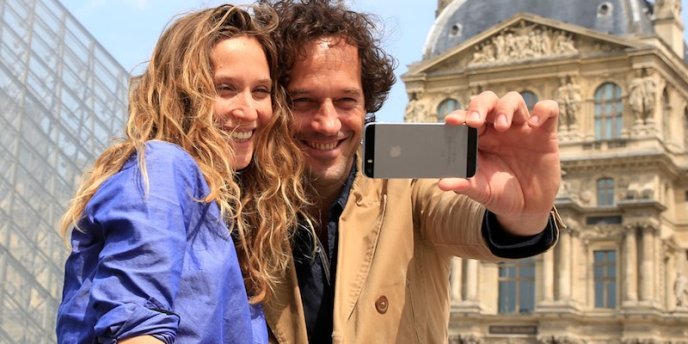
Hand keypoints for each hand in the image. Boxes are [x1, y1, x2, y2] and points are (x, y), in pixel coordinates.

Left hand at [438, 91, 560, 235]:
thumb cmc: (499, 193)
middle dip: (479, 106)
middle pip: (488, 101)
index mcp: (479, 137)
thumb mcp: (481, 191)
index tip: (451, 122)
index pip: (466, 117)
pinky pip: (548, 110)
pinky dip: (542, 111)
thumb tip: (442, 184)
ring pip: (513, 100)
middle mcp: (498, 128)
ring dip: (505, 108)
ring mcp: (522, 128)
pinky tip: (534, 124)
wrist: (527, 208)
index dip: (459, 115)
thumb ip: (463, 184)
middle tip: (475, 121)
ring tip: (502, 126)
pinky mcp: (545, 133)